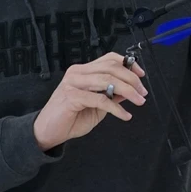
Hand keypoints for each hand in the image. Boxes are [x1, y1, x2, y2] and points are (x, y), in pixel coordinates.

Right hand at [33, 52, 147, 150]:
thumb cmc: (71, 117)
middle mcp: (77, 72)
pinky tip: (125, 115)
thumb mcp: (98, 105)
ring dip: (128, 91)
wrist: (48, 132)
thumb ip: (111, 94)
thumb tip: (131, 89)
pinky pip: (100, 100)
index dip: (128, 64)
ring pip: (107, 80)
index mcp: (83, 70)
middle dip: (132, 79)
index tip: (141, 75)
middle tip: (142, 93)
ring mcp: (73, 83)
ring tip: (139, 101)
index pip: (109, 59)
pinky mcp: (72, 96)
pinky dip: (116, 108)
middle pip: (111, 68)